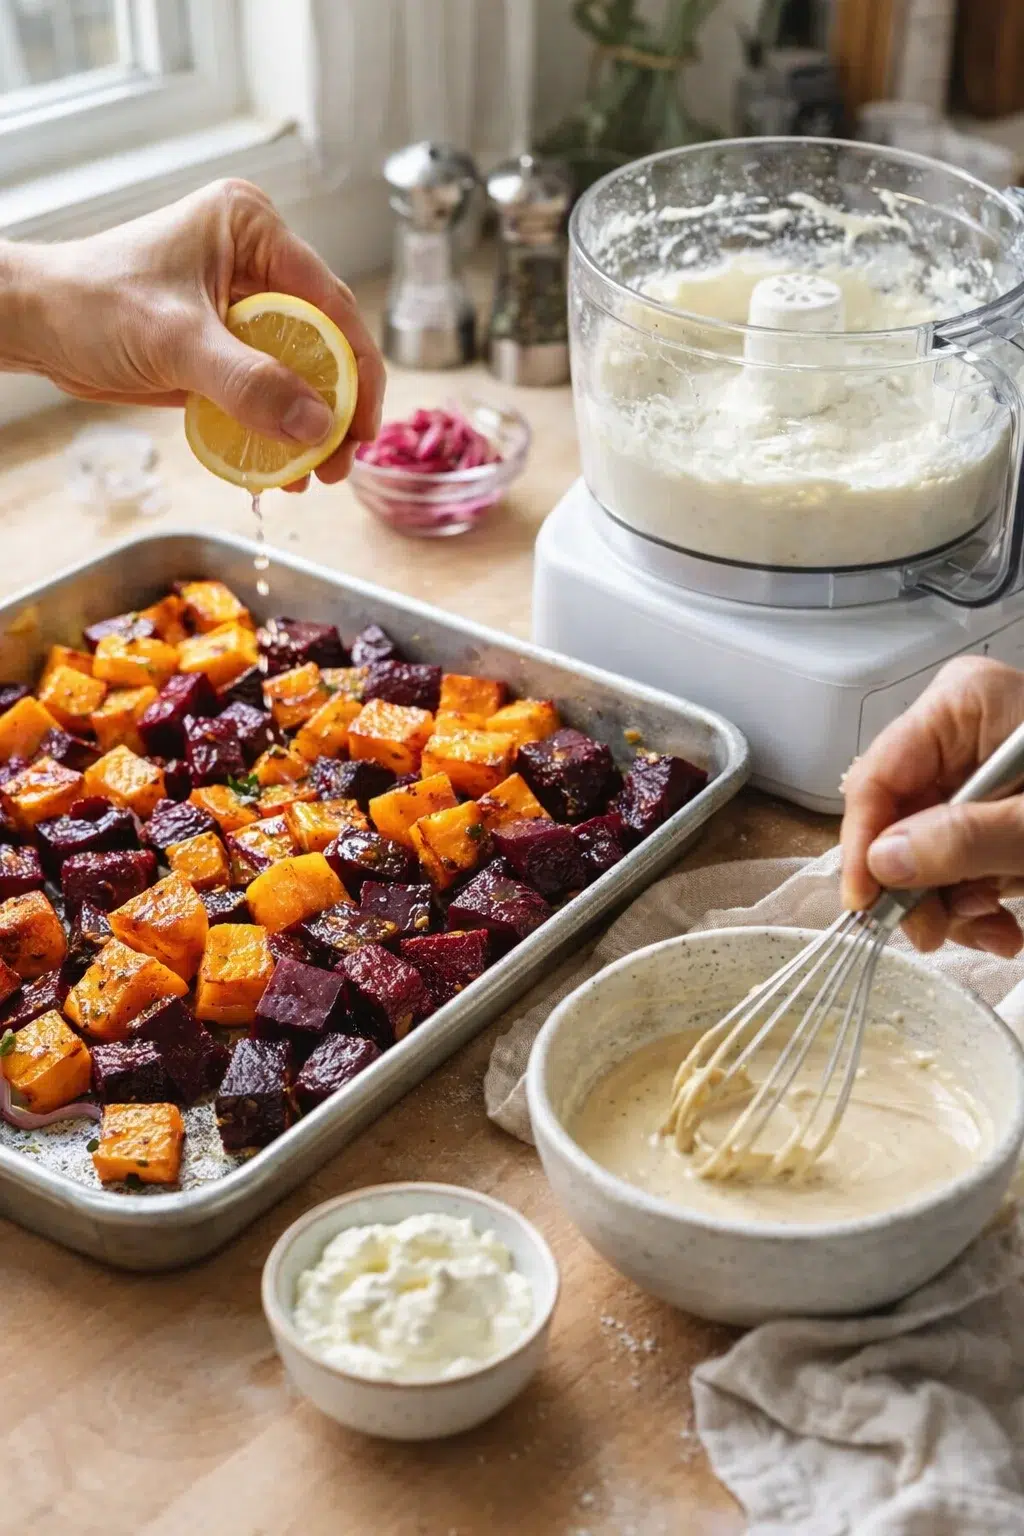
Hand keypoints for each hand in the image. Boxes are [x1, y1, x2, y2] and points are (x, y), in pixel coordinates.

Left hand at [0, 179, 384, 490]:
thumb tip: (317, 426)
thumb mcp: (176, 341)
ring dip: (309, 426)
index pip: (330, 303)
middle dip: (335, 407)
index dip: (356, 369)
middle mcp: (258, 262)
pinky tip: (281, 466)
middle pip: (325, 342)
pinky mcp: (228, 345)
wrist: (35, 326)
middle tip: (337, 464)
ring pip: (301, 372)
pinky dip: (278, 428)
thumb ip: (249, 383)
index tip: (361, 428)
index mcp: (254, 230)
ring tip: (312, 475)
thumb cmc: (92, 305)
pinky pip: (270, 390)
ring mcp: (245, 304)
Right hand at [840, 655, 1023, 955]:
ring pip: (921, 848)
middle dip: (919, 885)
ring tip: (995, 933)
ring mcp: (973, 770)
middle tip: (937, 936)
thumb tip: (883, 864)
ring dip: (951, 904)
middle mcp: (959, 731)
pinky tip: (1003, 925)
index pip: (880, 774)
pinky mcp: (993, 807)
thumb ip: (964, 843)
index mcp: (963, 704)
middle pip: (897, 816)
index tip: (866, 905)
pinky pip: (956, 857)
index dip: (863, 843)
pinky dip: (975, 899)